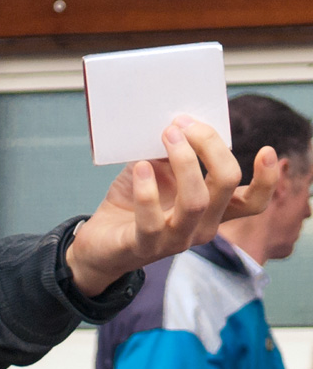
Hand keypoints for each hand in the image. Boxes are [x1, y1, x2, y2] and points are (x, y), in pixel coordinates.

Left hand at [65, 116, 277, 295]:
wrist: (101, 240)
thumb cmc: (134, 202)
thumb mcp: (157, 172)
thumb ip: (172, 154)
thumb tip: (179, 123)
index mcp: (212, 209)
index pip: (253, 202)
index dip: (266, 180)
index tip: (266, 150)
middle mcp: (202, 226)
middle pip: (227, 186)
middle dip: (210, 147)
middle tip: (182, 124)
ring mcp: (175, 239)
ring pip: (196, 202)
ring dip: (183, 161)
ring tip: (166, 135)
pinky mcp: (144, 245)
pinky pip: (152, 221)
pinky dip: (147, 190)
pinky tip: (141, 167)